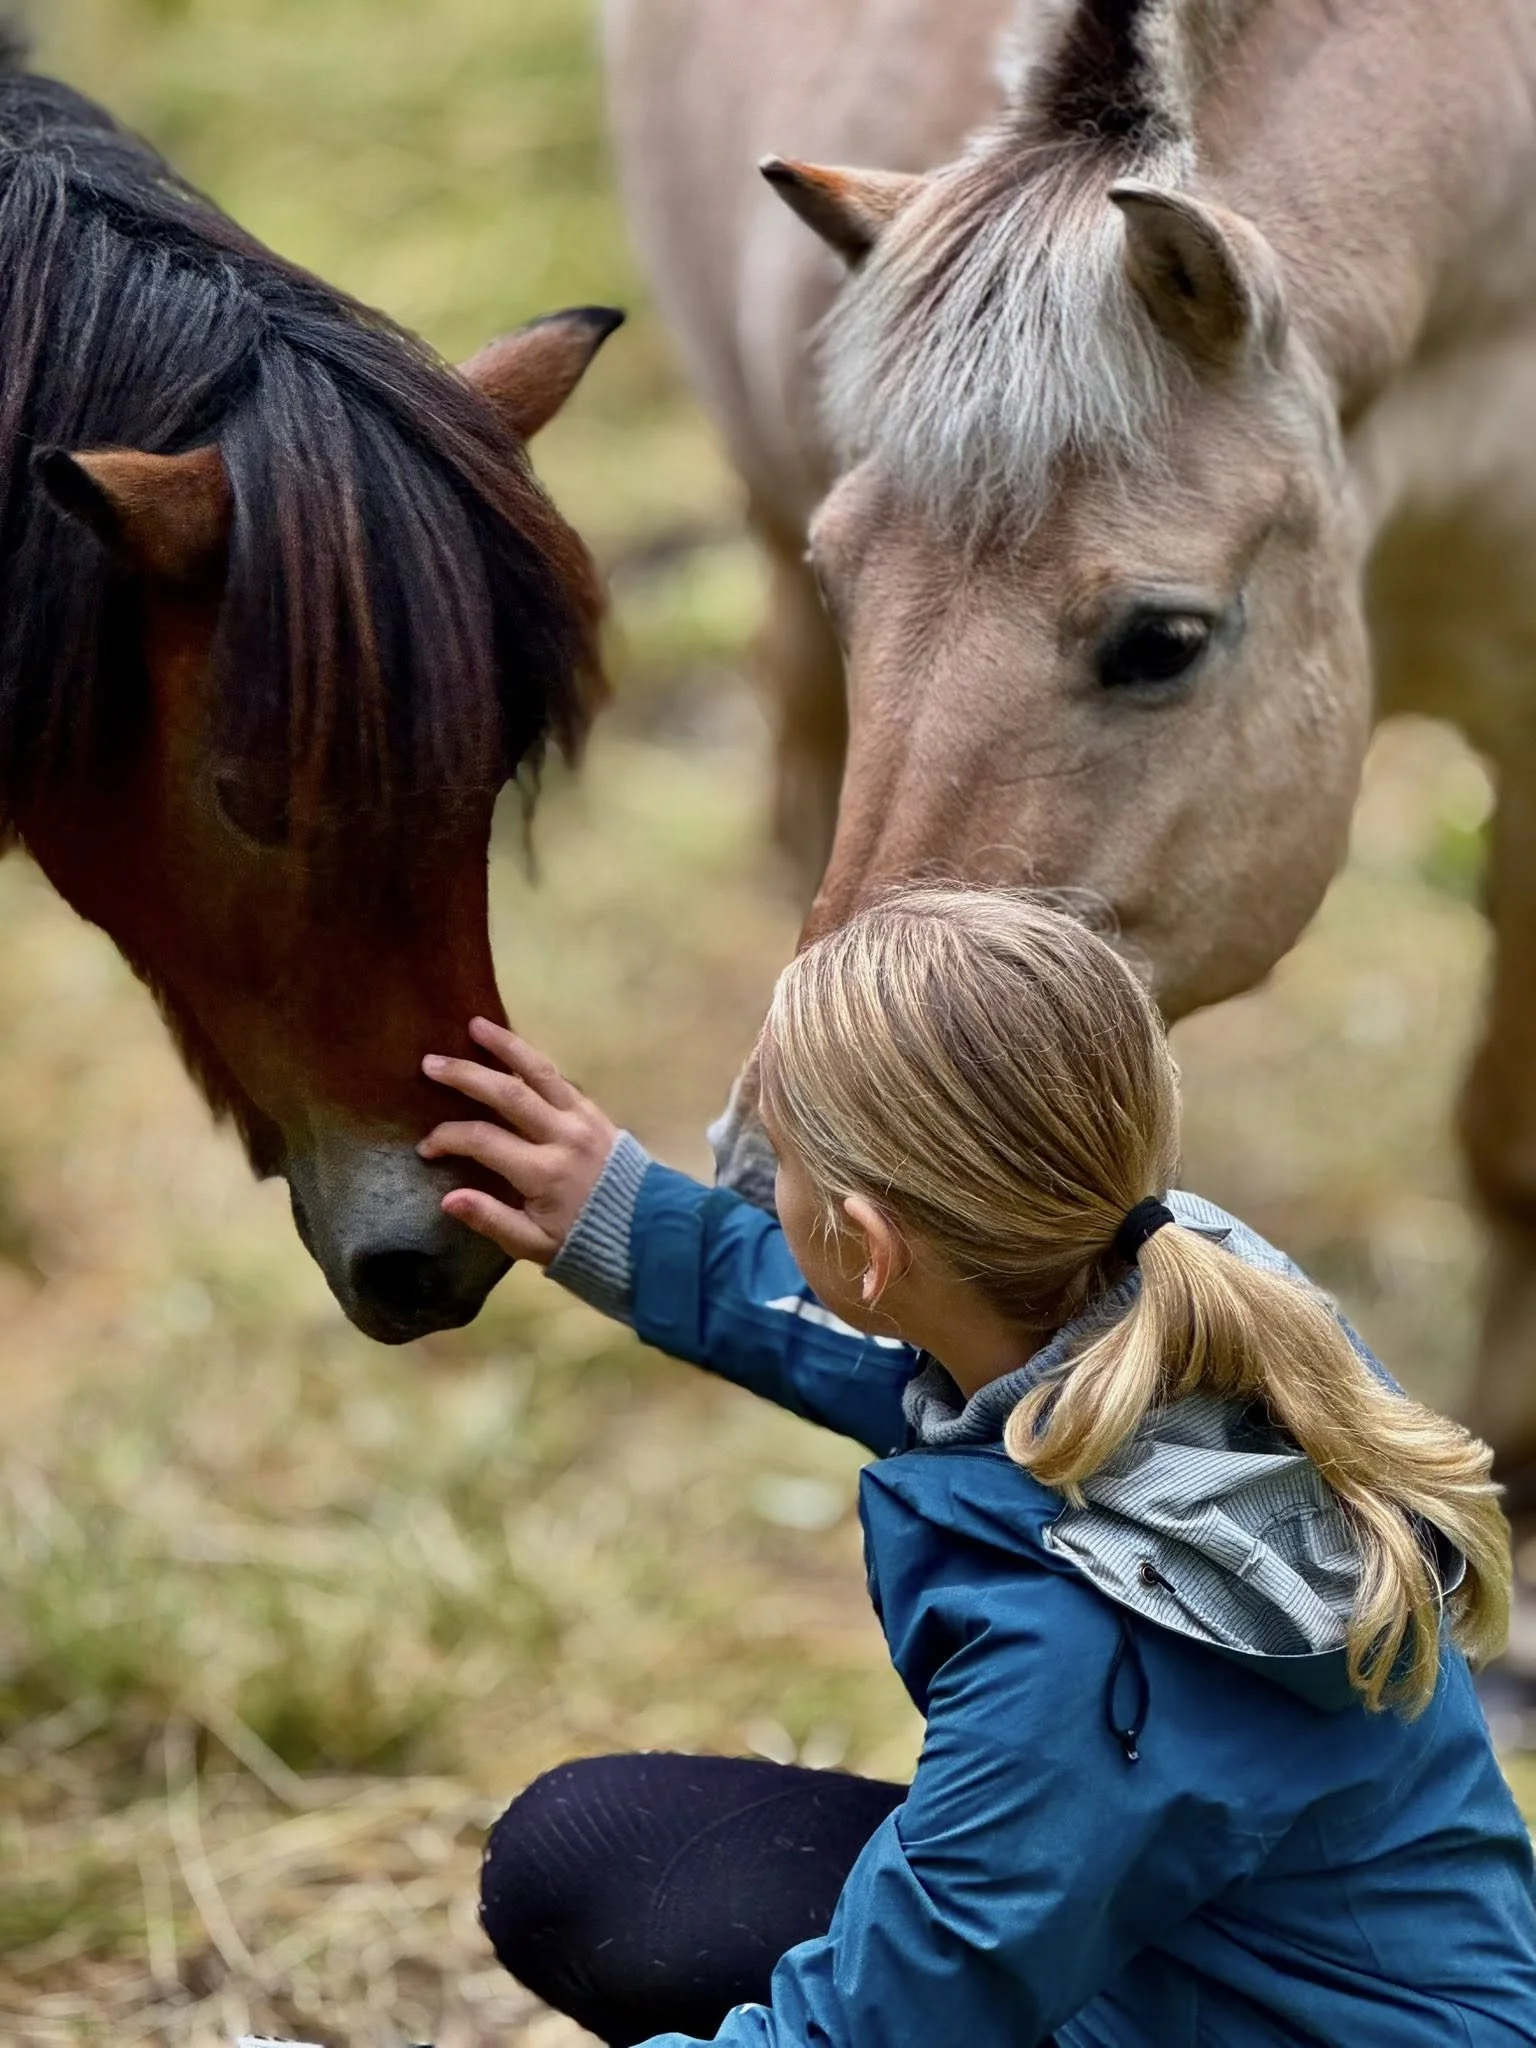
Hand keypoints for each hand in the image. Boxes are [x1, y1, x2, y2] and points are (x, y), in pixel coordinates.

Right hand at [418, 1018, 618, 1264]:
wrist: (643, 1229)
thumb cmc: (579, 1239)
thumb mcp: (532, 1244)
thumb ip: (490, 1219)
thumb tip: (448, 1199)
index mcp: (544, 1172)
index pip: (483, 1140)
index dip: (448, 1138)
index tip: (426, 1148)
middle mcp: (563, 1136)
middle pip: (509, 1094)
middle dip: (467, 1075)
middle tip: (431, 1063)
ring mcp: (582, 1118)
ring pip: (540, 1072)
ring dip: (506, 1046)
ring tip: (476, 1024)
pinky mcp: (594, 1110)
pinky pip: (559, 1078)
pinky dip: (533, 1060)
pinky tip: (512, 1046)